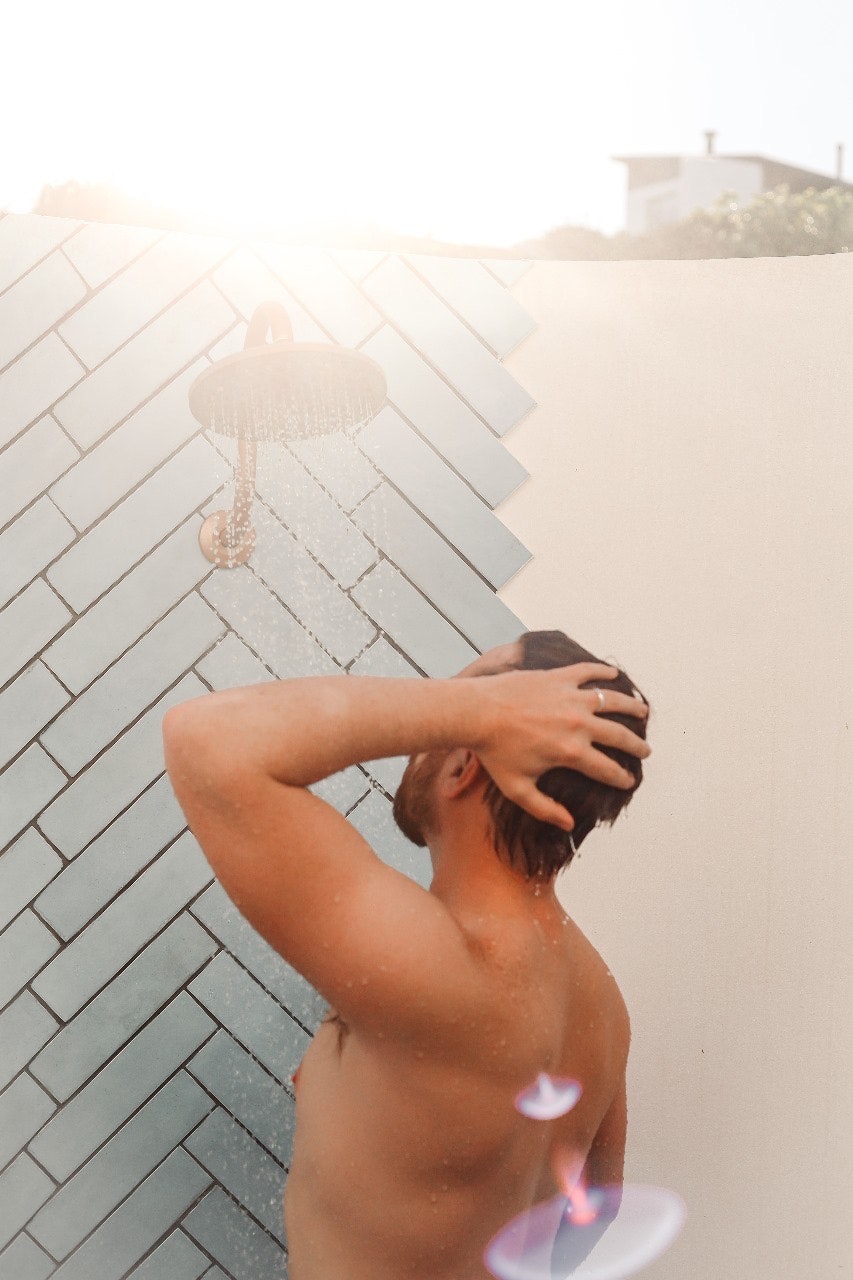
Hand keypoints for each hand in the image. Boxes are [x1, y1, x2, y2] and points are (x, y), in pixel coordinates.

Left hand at [469, 662, 649, 829]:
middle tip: (645, 751)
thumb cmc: (493, 752)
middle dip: (636, 746)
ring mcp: (569, 697)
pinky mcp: (558, 678)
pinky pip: (588, 672)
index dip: (622, 778)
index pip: (608, 769)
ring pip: (612, 700)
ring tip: (643, 711)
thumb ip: (544, 809)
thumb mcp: (517, 789)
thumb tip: (569, 824)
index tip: (629, 781)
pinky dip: (604, 672)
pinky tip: (614, 676)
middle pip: (619, 736)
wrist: (474, 712)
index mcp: (571, 752)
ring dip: (631, 706)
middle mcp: (577, 724)